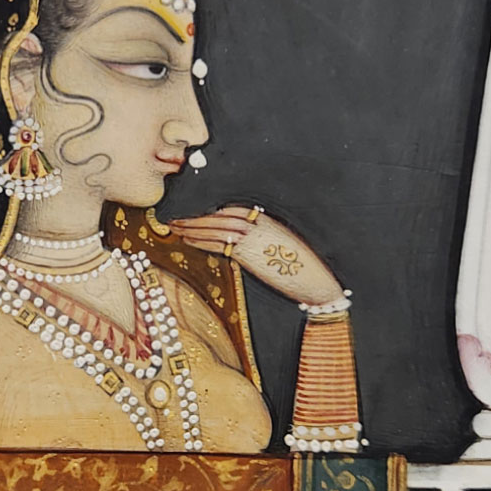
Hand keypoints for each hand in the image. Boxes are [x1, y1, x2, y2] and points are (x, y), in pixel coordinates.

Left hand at [166, 205, 345, 307]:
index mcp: (267, 218)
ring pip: (215, 227)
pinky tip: (187, 239)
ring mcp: (253, 238)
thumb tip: (242, 238)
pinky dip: (200, 240)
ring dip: (192, 226)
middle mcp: (258, 224)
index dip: (210, 209)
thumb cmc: (302, 266)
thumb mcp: (282, 243)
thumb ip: (262, 236)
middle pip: (219, 216)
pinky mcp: (248, 254)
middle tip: (175, 216)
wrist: (316, 281)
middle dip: (195, 216)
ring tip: (175, 226)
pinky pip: (218, 243)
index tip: (194, 210)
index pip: (231, 209)